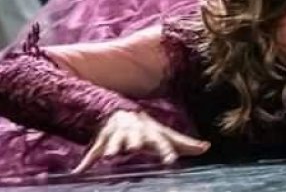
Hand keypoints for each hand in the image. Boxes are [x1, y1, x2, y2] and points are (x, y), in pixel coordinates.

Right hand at [71, 110, 209, 173]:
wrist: (123, 114)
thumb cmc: (149, 130)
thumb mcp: (167, 135)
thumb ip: (185, 144)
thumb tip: (206, 146)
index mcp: (151, 133)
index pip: (161, 142)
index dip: (166, 151)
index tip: (170, 162)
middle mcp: (135, 133)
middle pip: (135, 138)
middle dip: (135, 141)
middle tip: (135, 147)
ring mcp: (118, 135)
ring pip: (114, 141)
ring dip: (113, 147)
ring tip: (112, 155)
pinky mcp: (103, 140)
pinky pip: (93, 152)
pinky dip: (87, 161)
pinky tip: (78, 171)